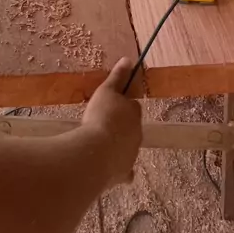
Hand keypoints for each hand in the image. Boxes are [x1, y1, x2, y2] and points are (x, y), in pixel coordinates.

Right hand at [82, 58, 141, 186]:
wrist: (96, 153)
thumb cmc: (100, 117)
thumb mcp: (106, 91)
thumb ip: (117, 77)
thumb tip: (128, 59)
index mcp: (134, 113)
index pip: (132, 106)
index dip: (122, 105)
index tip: (110, 106)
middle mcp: (137, 134)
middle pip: (131, 127)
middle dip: (121, 126)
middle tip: (103, 124)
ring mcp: (131, 154)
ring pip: (128, 147)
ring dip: (119, 145)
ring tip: (102, 145)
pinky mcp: (123, 173)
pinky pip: (124, 171)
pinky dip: (120, 169)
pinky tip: (113, 171)